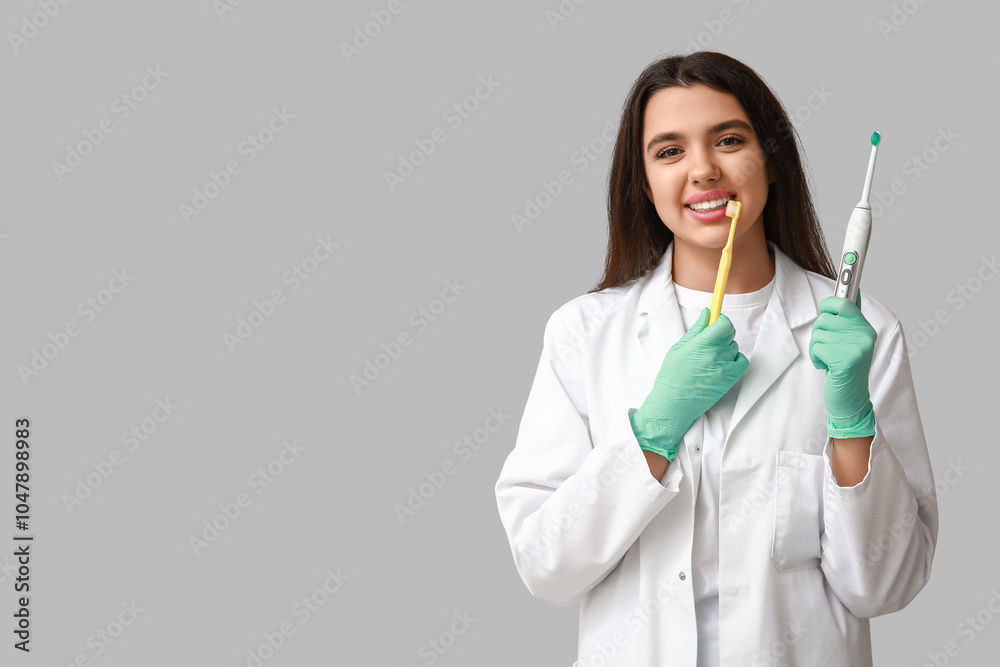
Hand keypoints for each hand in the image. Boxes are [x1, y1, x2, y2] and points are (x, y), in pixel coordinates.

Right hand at [629, 307, 748, 460]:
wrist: (673, 404)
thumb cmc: (671, 376)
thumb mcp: (678, 348)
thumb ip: (695, 330)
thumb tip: (707, 314)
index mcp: (701, 344)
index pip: (724, 324)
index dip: (721, 320)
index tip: (716, 321)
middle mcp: (715, 355)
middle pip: (730, 334)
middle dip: (721, 333)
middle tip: (709, 341)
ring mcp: (724, 368)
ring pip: (734, 347)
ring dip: (726, 348)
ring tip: (711, 357)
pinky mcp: (730, 379)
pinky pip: (742, 362)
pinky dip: (736, 359)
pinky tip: (724, 363)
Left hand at [808, 292, 876, 437]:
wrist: (850, 398)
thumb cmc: (844, 368)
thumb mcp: (849, 341)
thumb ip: (848, 319)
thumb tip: (851, 288)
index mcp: (865, 328)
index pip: (845, 302)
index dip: (829, 303)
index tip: (825, 309)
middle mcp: (865, 334)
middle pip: (824, 319)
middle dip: (818, 334)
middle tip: (828, 348)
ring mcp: (857, 347)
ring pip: (818, 334)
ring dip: (817, 349)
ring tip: (829, 359)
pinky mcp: (847, 359)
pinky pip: (817, 348)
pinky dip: (816, 359)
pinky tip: (827, 368)